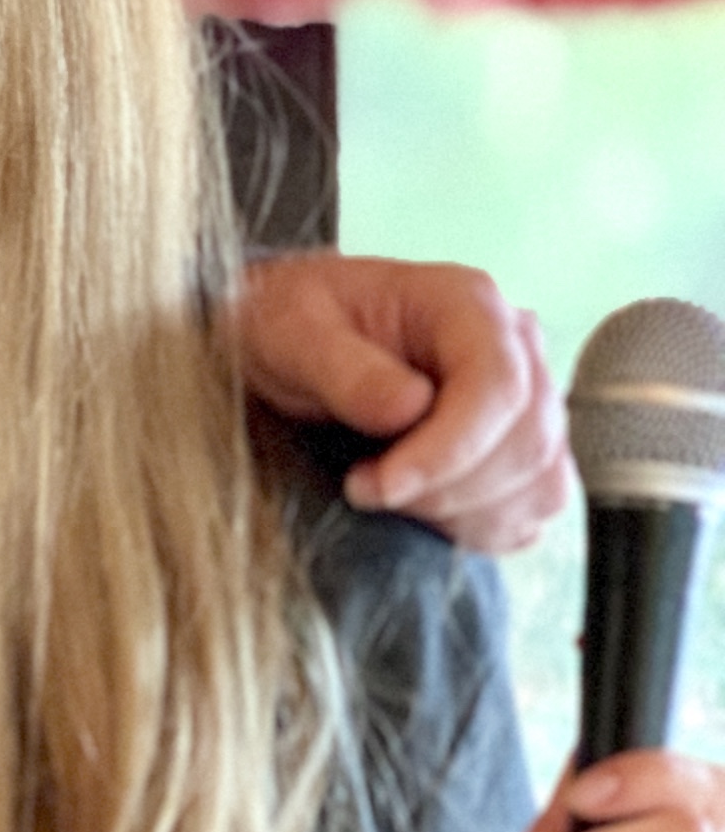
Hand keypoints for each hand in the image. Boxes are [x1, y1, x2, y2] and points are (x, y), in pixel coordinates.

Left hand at [228, 254, 563, 553]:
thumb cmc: (291, 326)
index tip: (379, 486)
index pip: (499, 385)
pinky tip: (421, 513)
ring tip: (385, 496)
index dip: (449, 450)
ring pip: (540, 481)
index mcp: (467, 305)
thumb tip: (408, 408)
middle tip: (364, 488)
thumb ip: (344, 368)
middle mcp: (515, 349)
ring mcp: (526, 401)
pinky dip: (483, 526)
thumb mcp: (290, 334)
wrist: (295, 342)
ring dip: (463, 513)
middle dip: (446, 488)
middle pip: (529, 441)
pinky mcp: (519, 450)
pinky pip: (534, 505)